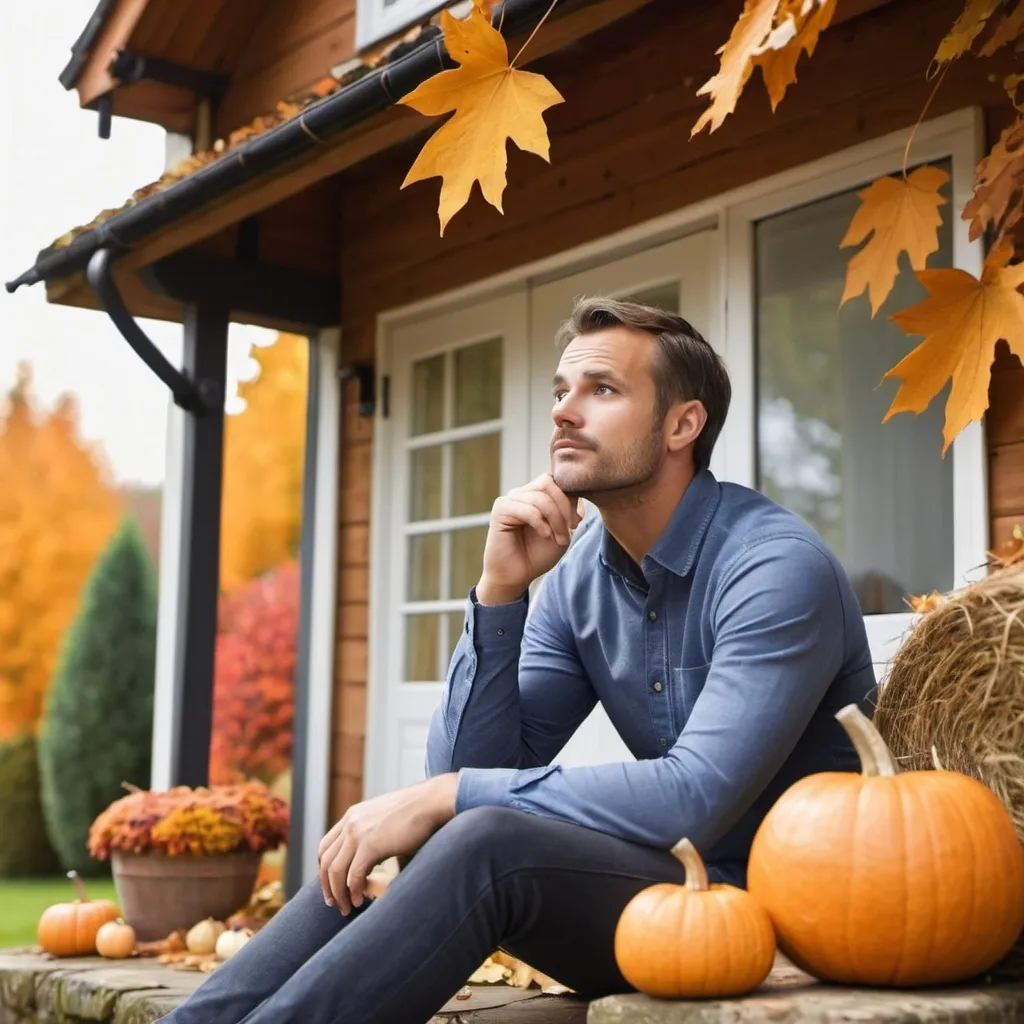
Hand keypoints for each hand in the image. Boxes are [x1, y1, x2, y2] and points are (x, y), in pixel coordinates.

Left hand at [317, 774, 457, 914]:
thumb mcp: (384, 819)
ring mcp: (358, 833)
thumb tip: (369, 859)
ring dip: (338, 894)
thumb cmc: (416, 812)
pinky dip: (353, 892)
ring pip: (335, 871)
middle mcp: (350, 823)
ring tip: (347, 908)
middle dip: (328, 886)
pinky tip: (360, 900)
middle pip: (325, 860)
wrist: (431, 801)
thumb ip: (372, 834)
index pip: (325, 846)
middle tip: (334, 903)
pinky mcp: (370, 845)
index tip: (332, 885)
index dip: (325, 869)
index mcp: (352, 816)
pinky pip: (353, 875)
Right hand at [476, 474, 583, 604]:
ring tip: (558, 538)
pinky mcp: (500, 510)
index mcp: (536, 494)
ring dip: (555, 519)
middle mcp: (522, 493)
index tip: (576, 523)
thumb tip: (575, 493)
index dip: (570, 499)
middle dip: (564, 507)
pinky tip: (544, 535)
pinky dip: (540, 523)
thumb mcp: (562, 531)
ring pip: (540, 497)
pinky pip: (526, 509)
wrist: (517, 575)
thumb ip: (569, 511)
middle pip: (549, 483)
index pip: (556, 481)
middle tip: (570, 529)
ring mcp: (510, 500)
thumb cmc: (538, 554)